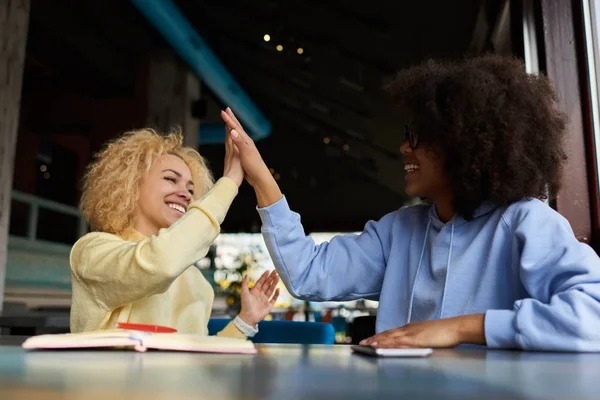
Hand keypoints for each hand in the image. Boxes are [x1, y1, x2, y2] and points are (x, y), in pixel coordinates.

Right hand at [220, 108, 271, 187]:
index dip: (229, 119)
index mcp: (246, 141)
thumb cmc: (254, 166)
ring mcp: (246, 147)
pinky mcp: (244, 153)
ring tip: (229, 120)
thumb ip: (239, 142)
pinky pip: (237, 140)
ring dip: (233, 125)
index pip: (235, 127)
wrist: (260, 177)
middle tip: (227, 109)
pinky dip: (234, 136)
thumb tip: (232, 131)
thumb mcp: (245, 153)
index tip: (222, 111)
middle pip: (238, 127)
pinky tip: (233, 137)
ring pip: (238, 133)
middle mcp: (246, 142)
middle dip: (232, 118)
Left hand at [238, 270, 279, 326]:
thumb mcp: (244, 292)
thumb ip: (245, 283)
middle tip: (275, 271)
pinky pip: (274, 298)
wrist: (249, 317)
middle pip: (267, 284)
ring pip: (271, 290)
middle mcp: (260, 295)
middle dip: (271, 278)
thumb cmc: (245, 305)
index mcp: (254, 291)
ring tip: (278, 277)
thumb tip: (246, 274)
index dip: (264, 276)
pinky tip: (278, 288)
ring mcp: (265, 300)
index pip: (260, 282)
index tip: (268, 271)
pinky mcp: (269, 305)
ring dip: (274, 283)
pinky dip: (276, 294)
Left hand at [359, 315, 485, 347]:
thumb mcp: (427, 335)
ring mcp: (412, 334)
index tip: (370, 339)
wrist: (456, 327)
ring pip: (390, 337)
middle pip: (387, 334)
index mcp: (411, 328)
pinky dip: (388, 345)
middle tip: (362, 342)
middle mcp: (409, 329)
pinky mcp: (416, 340)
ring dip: (377, 341)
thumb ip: (418, 338)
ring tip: (366, 345)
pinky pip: (399, 343)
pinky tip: (382, 347)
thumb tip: (412, 344)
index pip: (391, 332)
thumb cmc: (445, 332)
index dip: (380, 336)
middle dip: (373, 338)